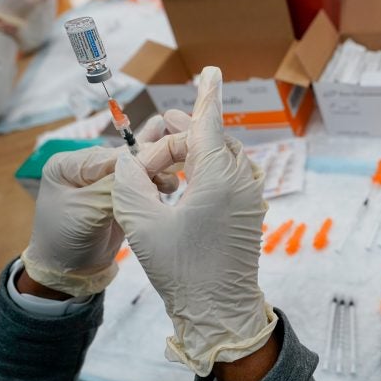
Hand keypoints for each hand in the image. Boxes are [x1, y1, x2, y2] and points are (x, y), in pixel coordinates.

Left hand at [21, 115, 182, 297]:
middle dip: (149, 165)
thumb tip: (140, 166)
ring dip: (155, 174)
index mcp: (68, 165)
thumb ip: (112, 186)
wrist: (69, 272)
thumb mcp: (88, 211)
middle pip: (124, 159)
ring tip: (171, 185)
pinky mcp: (118, 193)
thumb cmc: (67, 240)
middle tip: (171, 176)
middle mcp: (86, 167)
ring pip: (135, 168)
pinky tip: (168, 188)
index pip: (108, 155)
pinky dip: (154, 183)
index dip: (136, 160)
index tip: (162, 166)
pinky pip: (139, 182)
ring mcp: (103, 180)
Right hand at [113, 67, 274, 376]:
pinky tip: (187, 180)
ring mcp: (250, 196)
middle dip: (181, 133)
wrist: (221, 311)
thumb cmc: (182, 271)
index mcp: (219, 176)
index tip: (213, 69)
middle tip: (155, 140)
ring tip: (165, 158)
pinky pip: (230, 175)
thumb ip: (130, 182)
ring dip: (194, 151)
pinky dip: (207, 168)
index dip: (206, 94)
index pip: (209, 122)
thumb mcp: (142, 223)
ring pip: (222, 156)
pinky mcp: (249, 211)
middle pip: (210, 139)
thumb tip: (129, 163)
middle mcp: (241, 180)